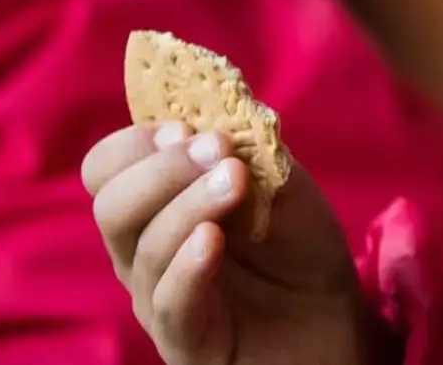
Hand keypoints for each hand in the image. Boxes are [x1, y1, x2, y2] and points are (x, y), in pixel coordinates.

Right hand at [84, 121, 379, 364]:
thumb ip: (248, 146)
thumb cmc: (299, 248)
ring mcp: (161, 299)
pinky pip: (169, 303)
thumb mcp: (280, 182)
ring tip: (235, 181)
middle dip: (162, 169)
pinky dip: (187, 265)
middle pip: (112, 207)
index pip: (107, 170)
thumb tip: (220, 102)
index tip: (185, 126)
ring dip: (186, 205)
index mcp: (156, 206)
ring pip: (142, 250)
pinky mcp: (187, 342)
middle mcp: (144, 253)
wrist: (335, 319)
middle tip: (216, 150)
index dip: (136, 142)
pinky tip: (213, 239)